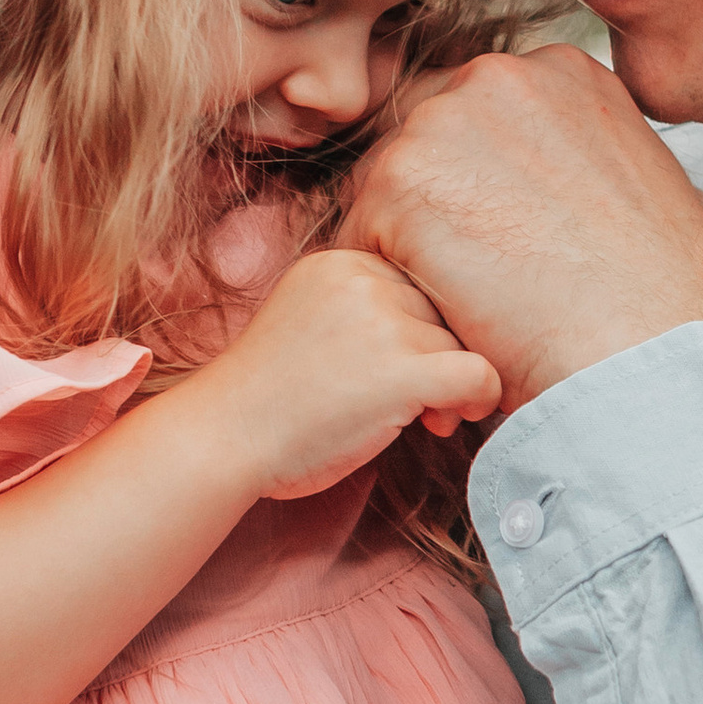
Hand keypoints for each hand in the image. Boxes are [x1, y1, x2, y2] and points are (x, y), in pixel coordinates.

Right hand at [207, 249, 502, 500]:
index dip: (416, 329)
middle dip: (436, 356)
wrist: (222, 438)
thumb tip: (431, 331)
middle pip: (439, 312)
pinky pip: (478, 375)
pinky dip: (480, 399)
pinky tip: (455, 419)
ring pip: (459, 344)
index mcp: (338, 265)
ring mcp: (383, 325)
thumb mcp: (304, 320)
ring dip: (451, 385)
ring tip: (424, 419)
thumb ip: (356, 310)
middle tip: (419, 402)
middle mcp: (362, 282)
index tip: (398, 369)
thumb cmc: (261, 398)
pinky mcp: (401, 373)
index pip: (412, 283)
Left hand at [339, 48, 702, 410]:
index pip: (473, 119)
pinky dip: (393, 288)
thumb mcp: (623, 183)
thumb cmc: (654, 295)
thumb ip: (558, 155)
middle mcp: (499, 75)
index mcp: (559, 70)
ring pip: (384, 191)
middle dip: (434, 214)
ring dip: (409, 251)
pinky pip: (360, 237)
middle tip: (481, 288)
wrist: (653, 350)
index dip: (475, 189)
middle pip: (420, 143)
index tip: (502, 246)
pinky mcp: (401, 183)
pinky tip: (449, 323)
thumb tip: (509, 180)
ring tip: (470, 309)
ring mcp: (444, 122)